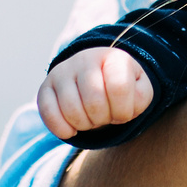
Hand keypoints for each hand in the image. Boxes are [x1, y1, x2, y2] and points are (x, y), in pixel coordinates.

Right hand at [37, 47, 154, 141]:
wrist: (96, 74)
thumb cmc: (121, 87)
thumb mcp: (140, 90)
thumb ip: (141, 99)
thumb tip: (123, 108)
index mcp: (113, 57)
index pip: (119, 88)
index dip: (123, 111)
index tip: (123, 112)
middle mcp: (85, 59)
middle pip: (94, 102)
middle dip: (103, 119)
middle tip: (105, 117)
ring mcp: (62, 72)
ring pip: (71, 110)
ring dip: (85, 125)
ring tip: (91, 119)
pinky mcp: (45, 87)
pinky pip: (48, 113)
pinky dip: (62, 129)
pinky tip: (72, 129)